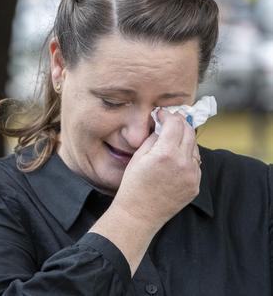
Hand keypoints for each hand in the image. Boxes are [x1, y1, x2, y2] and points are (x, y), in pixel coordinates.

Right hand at [112, 109, 201, 229]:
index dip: (168, 115)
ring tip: (172, 141)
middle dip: (180, 123)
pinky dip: (187, 157)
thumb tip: (162, 126)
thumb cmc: (133, 185)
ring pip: (194, 147)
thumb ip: (153, 138)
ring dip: (185, 140)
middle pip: (189, 132)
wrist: (138, 214)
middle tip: (171, 121)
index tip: (162, 114)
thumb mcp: (138, 157)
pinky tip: (174, 160)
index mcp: (166, 153)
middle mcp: (183, 163)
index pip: (175, 123)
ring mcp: (192, 175)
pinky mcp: (195, 185)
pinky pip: (195, 164)